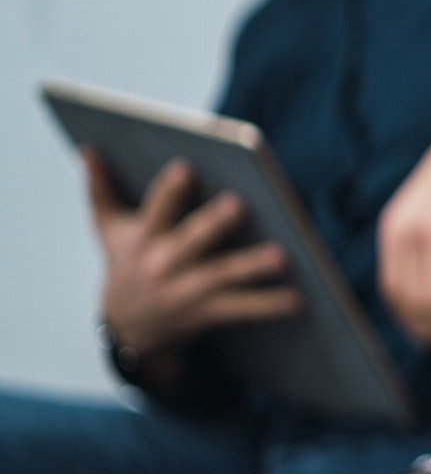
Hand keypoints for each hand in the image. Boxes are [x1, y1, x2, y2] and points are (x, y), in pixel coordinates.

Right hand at [90, 153, 298, 359]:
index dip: (170, 190)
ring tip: (283, 256)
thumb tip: (88, 147)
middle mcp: (164, 264)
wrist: (129, 326)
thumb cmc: (128, 260)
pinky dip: (270, 305)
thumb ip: (99, 188)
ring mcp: (187, 291)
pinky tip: (299, 299)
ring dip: (251, 267)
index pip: (156, 209)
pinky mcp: (207, 312)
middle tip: (239, 205)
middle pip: (191, 241)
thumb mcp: (109, 228)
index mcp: (143, 237)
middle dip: (213, 224)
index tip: (186, 167)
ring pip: (222, 276)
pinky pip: (242, 309)